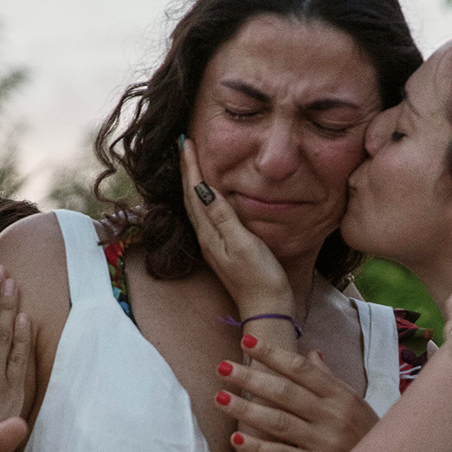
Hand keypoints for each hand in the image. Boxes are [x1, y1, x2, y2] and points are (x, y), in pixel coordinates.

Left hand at [179, 135, 302, 353]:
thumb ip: (223, 216)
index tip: (186, 142)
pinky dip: (205, 198)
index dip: (191, 166)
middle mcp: (206, 239)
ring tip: (193, 163)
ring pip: (197, 207)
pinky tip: (210, 195)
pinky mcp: (224, 250)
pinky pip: (208, 216)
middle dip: (188, 170)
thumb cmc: (260, 278)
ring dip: (194, 183)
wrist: (267, 309)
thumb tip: (203, 189)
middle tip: (184, 145)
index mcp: (209, 234)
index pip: (194, 192)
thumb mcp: (243, 244)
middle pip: (191, 197)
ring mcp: (214, 246)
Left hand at [217, 346, 376, 451]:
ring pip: (278, 422)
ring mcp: (324, 443)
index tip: (246, 342)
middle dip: (251, 378)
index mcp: (340, 395)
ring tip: (219, 398)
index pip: (301, 369)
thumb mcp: (354, 403)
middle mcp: (332, 416)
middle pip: (284, 392)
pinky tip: (236, 439)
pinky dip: (258, 448)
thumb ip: (329, 380)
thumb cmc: (365, 436)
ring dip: (246, 409)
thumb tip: (310, 355)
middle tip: (221, 367)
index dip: (272, 354)